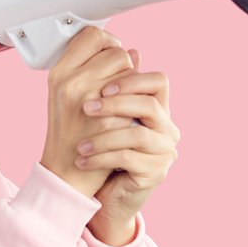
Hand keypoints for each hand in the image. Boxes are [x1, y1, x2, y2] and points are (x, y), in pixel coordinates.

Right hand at [39, 26, 142, 197]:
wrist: (66, 173)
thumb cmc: (68, 133)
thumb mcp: (70, 95)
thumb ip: (96, 70)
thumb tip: (134, 52)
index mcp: (60, 74)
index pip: (91, 36)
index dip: (106, 41)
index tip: (110, 53)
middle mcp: (73, 83)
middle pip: (116, 51)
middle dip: (123, 65)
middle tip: (117, 83)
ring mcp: (92, 101)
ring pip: (131, 72)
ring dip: (132, 83)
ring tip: (120, 100)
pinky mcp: (110, 120)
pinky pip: (136, 97)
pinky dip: (135, 104)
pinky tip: (126, 116)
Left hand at [74, 48, 179, 237]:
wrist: (106, 194)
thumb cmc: (106, 151)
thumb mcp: (106, 117)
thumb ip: (112, 89)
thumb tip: (116, 52)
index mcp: (159, 109)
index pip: (159, 81)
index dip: (132, 79)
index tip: (102, 86)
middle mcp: (168, 128)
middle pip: (149, 104)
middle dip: (115, 104)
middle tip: (86, 108)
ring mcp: (165, 151)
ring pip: (136, 134)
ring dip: (103, 136)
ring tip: (80, 144)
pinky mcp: (156, 173)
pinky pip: (128, 159)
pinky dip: (102, 158)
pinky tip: (84, 159)